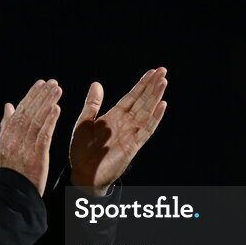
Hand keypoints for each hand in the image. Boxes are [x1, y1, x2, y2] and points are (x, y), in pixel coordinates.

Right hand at [0, 79, 61, 195]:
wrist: (13, 193)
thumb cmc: (11, 171)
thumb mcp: (3, 147)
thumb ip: (6, 125)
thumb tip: (8, 105)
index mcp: (7, 136)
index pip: (20, 111)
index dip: (30, 96)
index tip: (40, 83)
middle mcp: (14, 139)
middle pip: (28, 113)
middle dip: (40, 95)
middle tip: (52, 82)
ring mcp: (25, 147)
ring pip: (36, 121)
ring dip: (47, 103)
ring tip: (57, 90)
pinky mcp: (36, 156)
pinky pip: (43, 135)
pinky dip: (49, 121)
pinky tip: (56, 109)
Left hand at [69, 67, 167, 195]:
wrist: (82, 174)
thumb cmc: (82, 150)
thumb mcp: (84, 122)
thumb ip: (92, 104)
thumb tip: (97, 83)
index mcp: (114, 117)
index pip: (131, 97)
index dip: (141, 85)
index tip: (152, 72)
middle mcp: (125, 123)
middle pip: (142, 101)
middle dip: (152, 86)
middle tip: (163, 70)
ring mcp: (131, 134)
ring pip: (147, 112)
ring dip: (155, 96)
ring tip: (164, 81)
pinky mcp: (133, 145)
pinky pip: (146, 129)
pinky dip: (155, 117)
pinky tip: (162, 105)